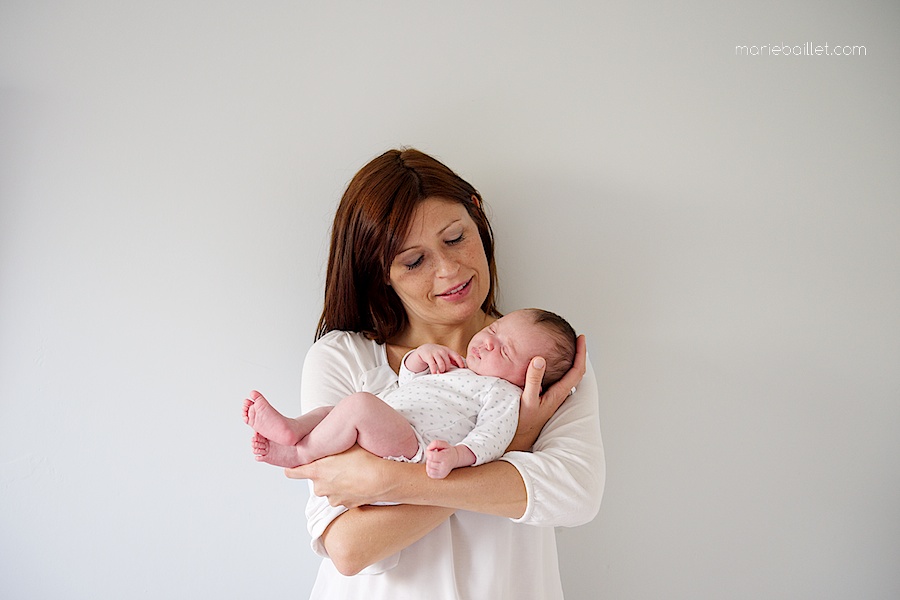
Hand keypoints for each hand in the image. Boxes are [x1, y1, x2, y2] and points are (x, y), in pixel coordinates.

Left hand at [284, 445, 392, 507]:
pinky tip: (359, 480)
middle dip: (323, 472)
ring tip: (352, 471)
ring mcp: (333, 498)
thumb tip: (322, 438)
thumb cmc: (365, 459)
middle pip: (315, 479)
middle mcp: (321, 487)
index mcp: (316, 471)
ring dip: (336, 482)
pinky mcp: (347, 505)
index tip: (294, 463)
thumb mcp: (344, 443)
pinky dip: (348, 490)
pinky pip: (343, 496)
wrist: (383, 480)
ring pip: (330, 488)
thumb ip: (328, 443)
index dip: (292, 467)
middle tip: (338, 462)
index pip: (292, 472)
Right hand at [407, 343, 466, 373]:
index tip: (463, 368)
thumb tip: (462, 367)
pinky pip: (433, 365)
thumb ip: (452, 359)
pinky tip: (434, 373)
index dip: (460, 362)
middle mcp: (442, 351)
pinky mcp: (428, 356)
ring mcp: (435, 353)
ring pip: (441, 364)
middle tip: (445, 372)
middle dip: (447, 368)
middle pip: (448, 362)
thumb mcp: (445, 354)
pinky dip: (434, 370)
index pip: (456, 356)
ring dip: (441, 370)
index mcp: (448, 350)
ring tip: (440, 372)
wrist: (424, 349)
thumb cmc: (437, 354)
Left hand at [425, 440, 457, 478]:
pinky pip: (429, 474)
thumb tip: (428, 449)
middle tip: (434, 456)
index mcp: (445, 457)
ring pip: (428, 469)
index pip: (431, 456)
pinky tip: (434, 465)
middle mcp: (444, 467)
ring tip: (434, 460)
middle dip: (429, 458)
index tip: (431, 450)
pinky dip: (430, 469)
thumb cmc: (448, 451)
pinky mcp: (440, 476)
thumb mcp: (444, 443)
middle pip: (429, 463)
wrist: (455, 459)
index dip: (428, 452)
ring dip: (429, 464)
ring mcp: (442, 473)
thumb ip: (435, 443)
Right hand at [506, 334, 586, 451]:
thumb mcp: (527, 400)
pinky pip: (556, 378)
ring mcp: (552, 397)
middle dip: (578, 353)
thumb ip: (533, 380)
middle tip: (576, 338)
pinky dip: (557, 367)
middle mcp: (558, 394)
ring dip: (568, 360)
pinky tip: (546, 362)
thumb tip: (539, 359)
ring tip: (565, 346)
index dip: (581, 353)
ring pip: (566, 375)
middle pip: (575, 371)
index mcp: (558, 393)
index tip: (581, 338)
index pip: (577, 370)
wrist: (517, 440)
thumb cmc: (522, 423)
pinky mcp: (545, 398)